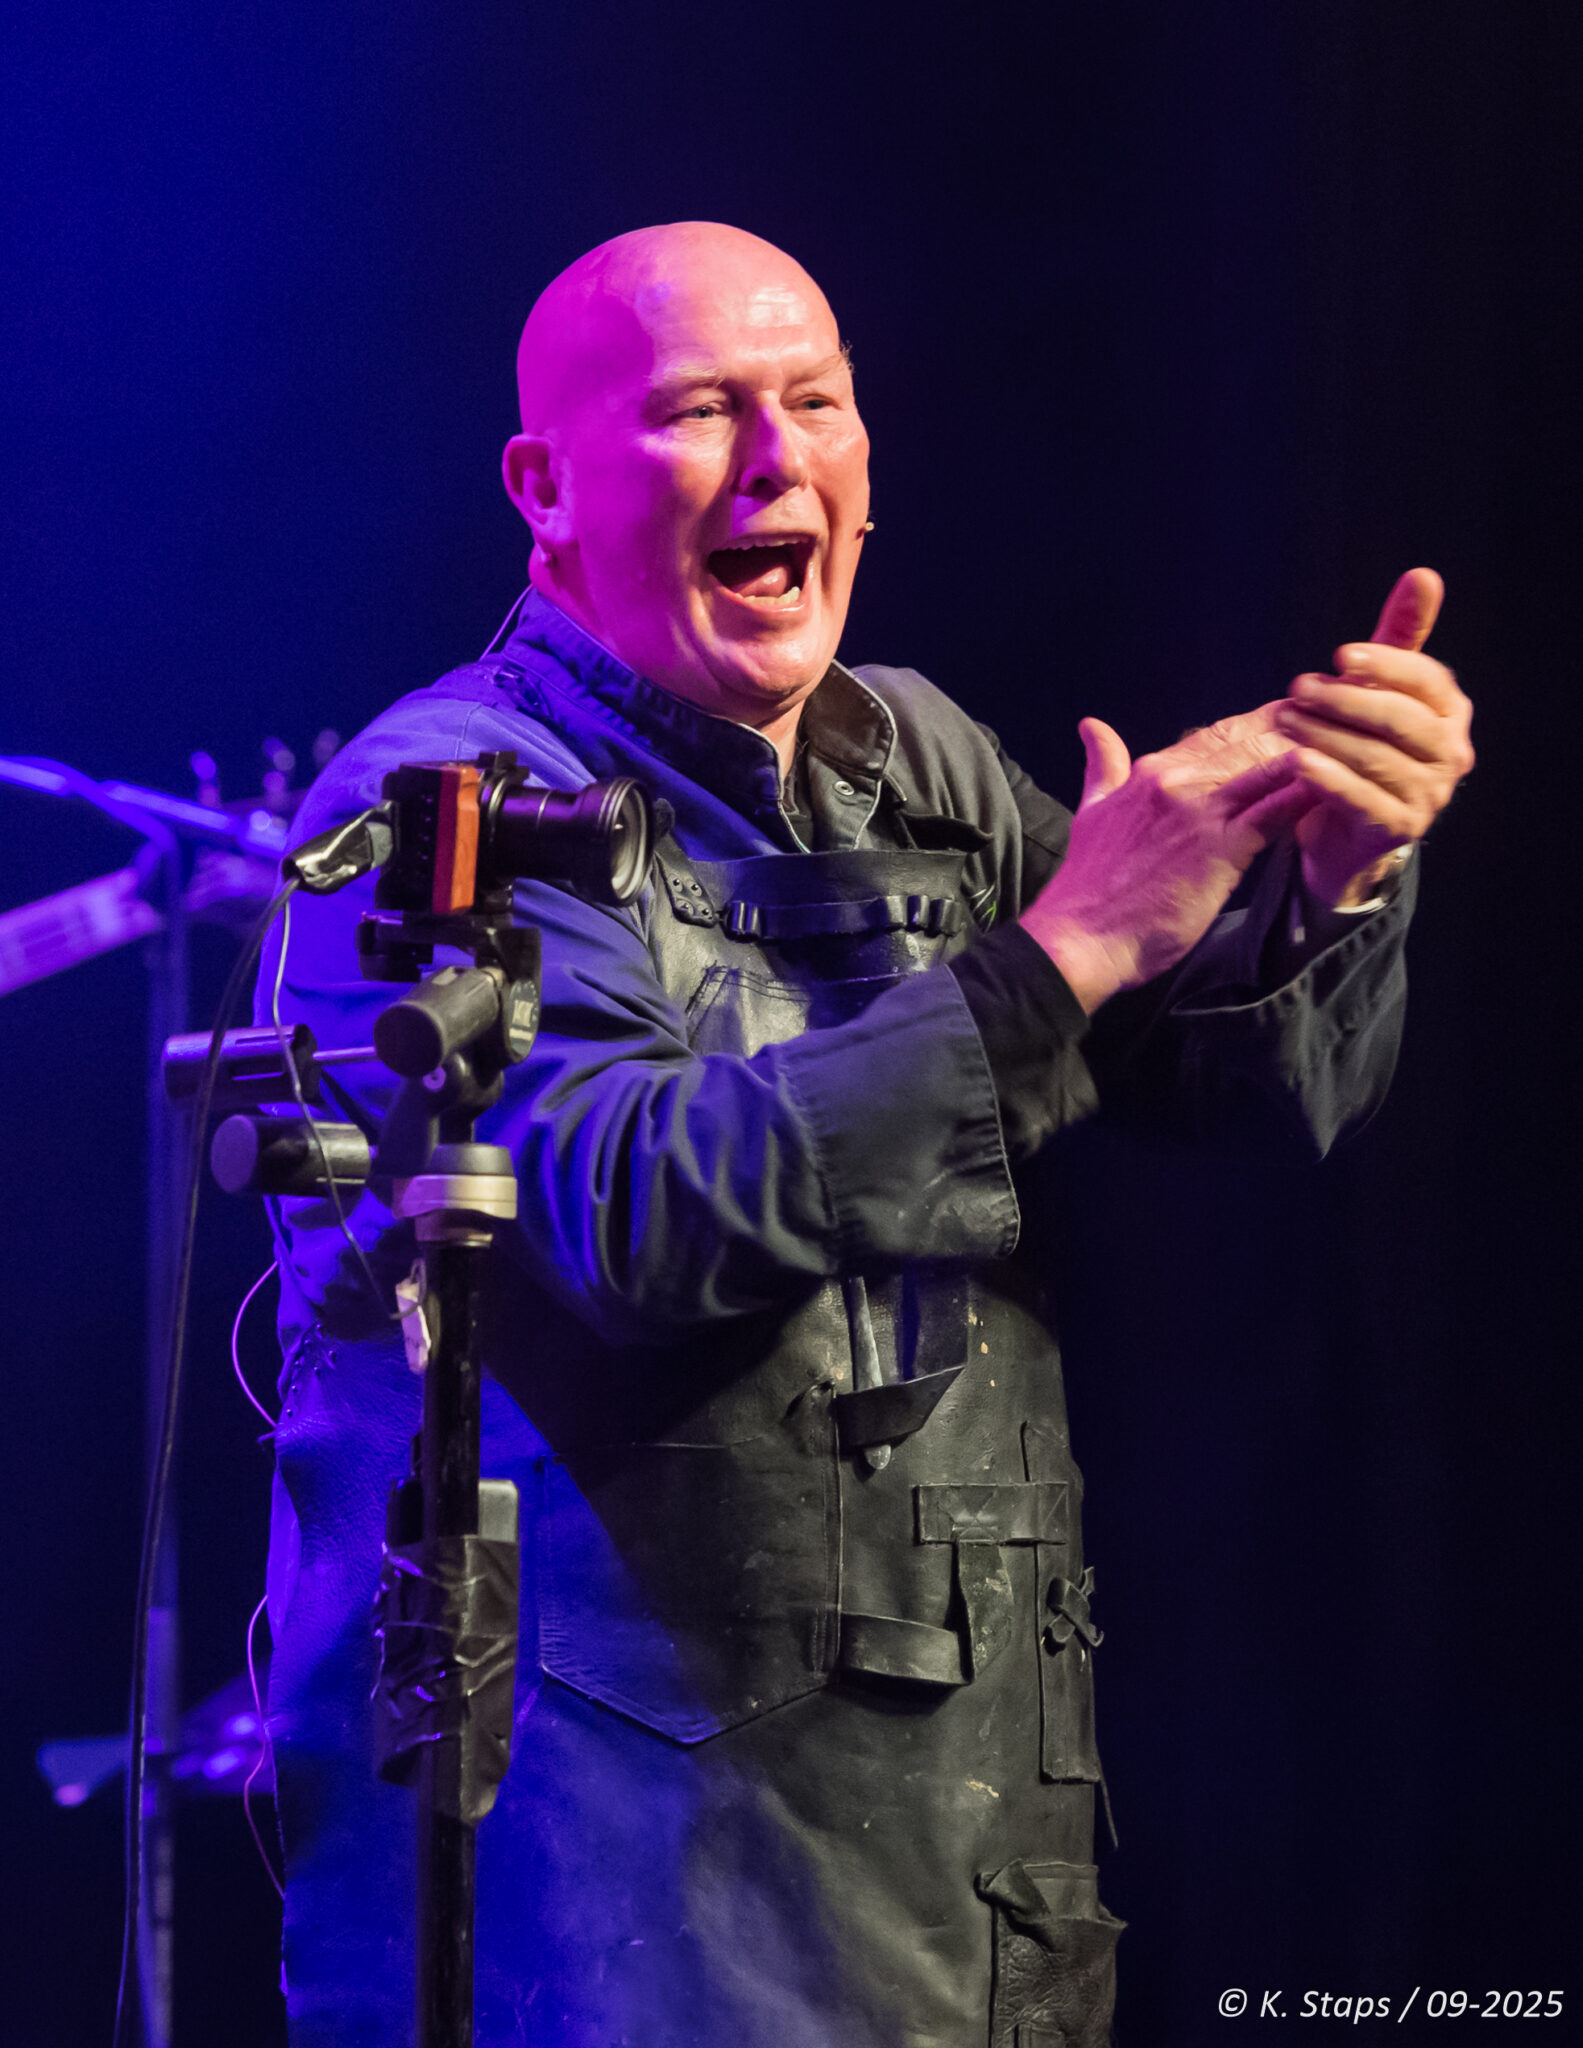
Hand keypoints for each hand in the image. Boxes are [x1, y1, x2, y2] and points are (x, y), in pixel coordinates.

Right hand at [1020, 708, 1316, 1012]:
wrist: (1081, 938)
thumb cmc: (1088, 886)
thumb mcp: (1092, 811)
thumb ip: (1102, 767)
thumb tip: (1091, 727)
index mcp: (1149, 771)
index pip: (1216, 732)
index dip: (1261, 721)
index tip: (1297, 714)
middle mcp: (1175, 780)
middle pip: (1248, 739)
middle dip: (1296, 724)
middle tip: (1342, 714)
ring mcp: (1199, 812)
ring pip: (1267, 765)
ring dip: (1311, 752)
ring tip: (1352, 742)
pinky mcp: (1220, 848)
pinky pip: (1275, 811)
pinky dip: (1308, 795)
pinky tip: (1340, 785)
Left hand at [1275, 569, 1474, 906]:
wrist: (1345, 832)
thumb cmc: (1361, 748)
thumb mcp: (1377, 692)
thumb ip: (1396, 639)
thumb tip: (1424, 575)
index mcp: (1450, 713)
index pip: (1426, 680)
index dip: (1386, 665)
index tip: (1339, 655)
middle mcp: (1450, 754)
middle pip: (1401, 720)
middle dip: (1347, 700)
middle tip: (1298, 687)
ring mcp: (1429, 796)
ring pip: (1377, 759)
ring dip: (1326, 735)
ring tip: (1283, 719)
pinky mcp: (1399, 830)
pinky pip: (1363, 800)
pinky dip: (1329, 779)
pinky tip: (1297, 762)